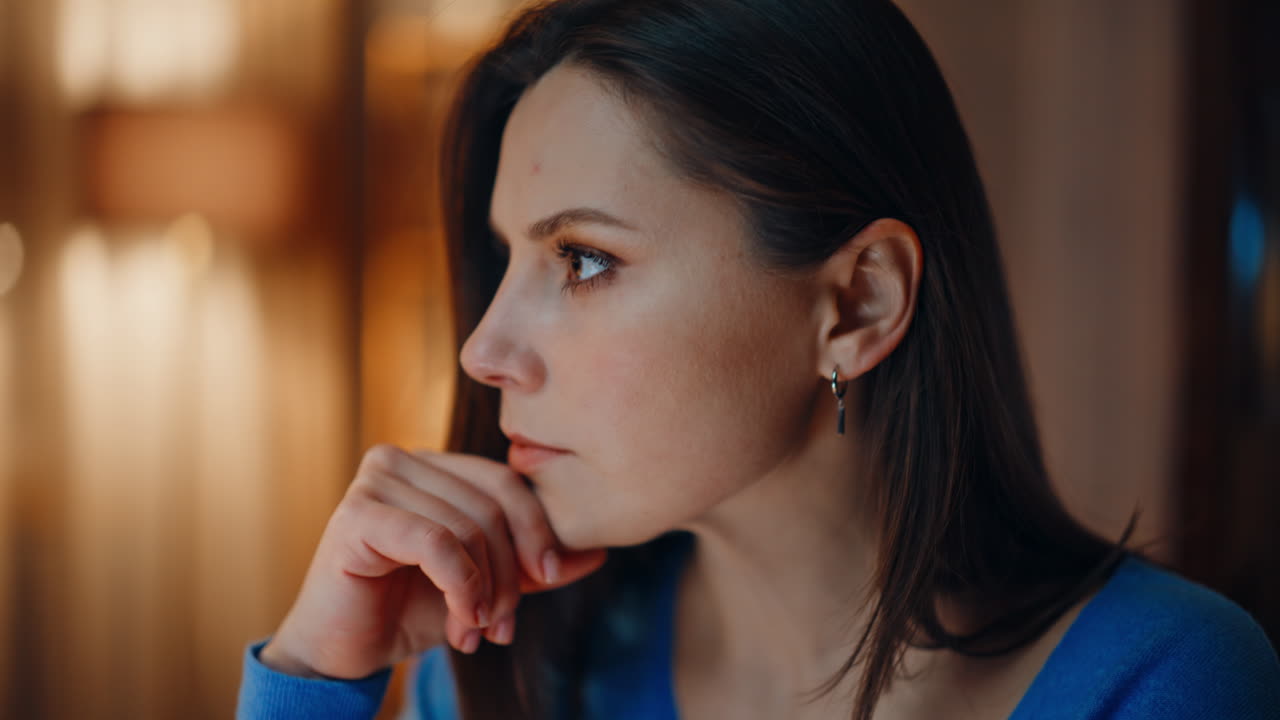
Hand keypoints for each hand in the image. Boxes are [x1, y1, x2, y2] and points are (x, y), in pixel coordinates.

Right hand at [258, 444, 607, 678]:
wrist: (344, 651)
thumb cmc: (410, 609)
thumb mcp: (486, 585)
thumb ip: (533, 566)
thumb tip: (599, 551)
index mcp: (434, 465)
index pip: (506, 481)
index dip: (536, 529)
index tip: (549, 577)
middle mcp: (402, 459)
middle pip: (491, 505)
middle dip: (509, 573)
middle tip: (503, 625)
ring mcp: (376, 480)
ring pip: (467, 527)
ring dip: (483, 592)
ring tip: (475, 631)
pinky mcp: (356, 513)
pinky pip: (435, 542)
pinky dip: (460, 586)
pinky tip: (460, 622)